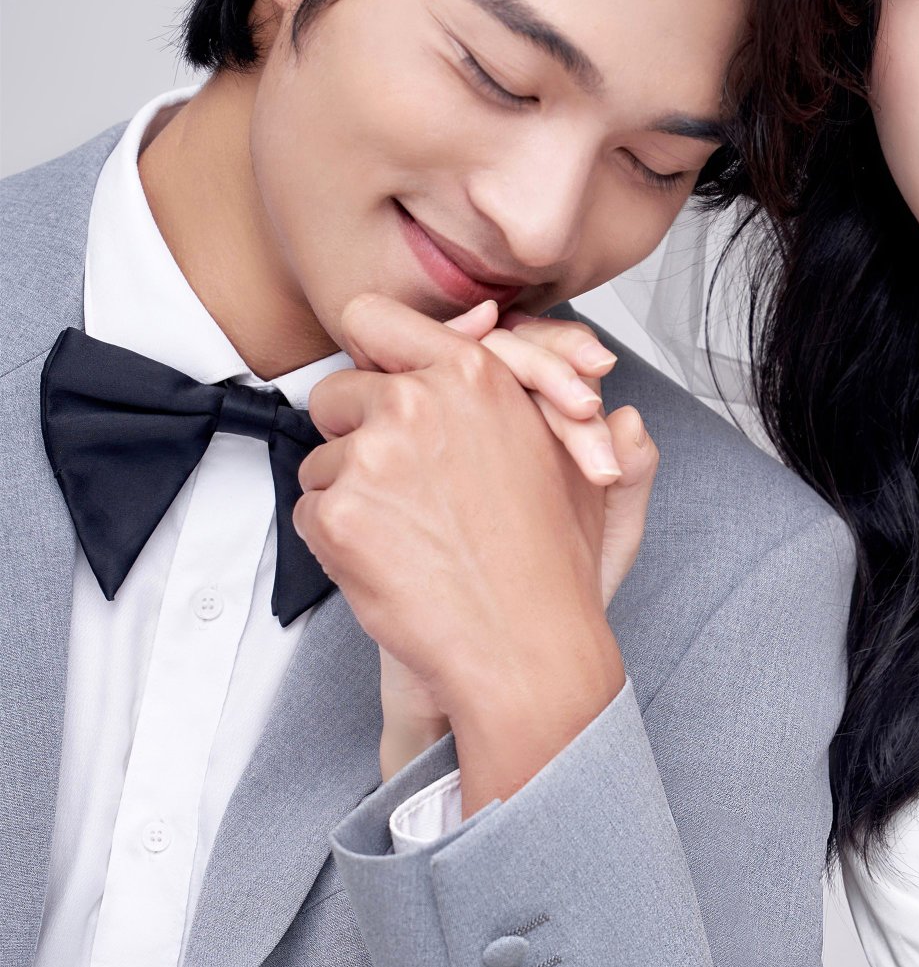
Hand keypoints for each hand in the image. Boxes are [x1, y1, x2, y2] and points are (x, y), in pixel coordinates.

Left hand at [368, 300, 658, 778]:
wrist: (527, 646)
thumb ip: (530, 378)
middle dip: (355, 437)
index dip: (367, 356)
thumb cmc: (548, 561)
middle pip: (336, 394)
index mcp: (473, 375)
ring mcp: (375, 456)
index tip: (374, 388)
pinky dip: (335, 541)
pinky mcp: (341, 512)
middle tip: (402, 490)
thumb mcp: (563, 451)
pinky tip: (390, 564)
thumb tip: (488, 321)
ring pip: (321, 460)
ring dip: (349, 498)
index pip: (373, 320)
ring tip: (412, 539)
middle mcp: (420, 402)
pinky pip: (308, 509)